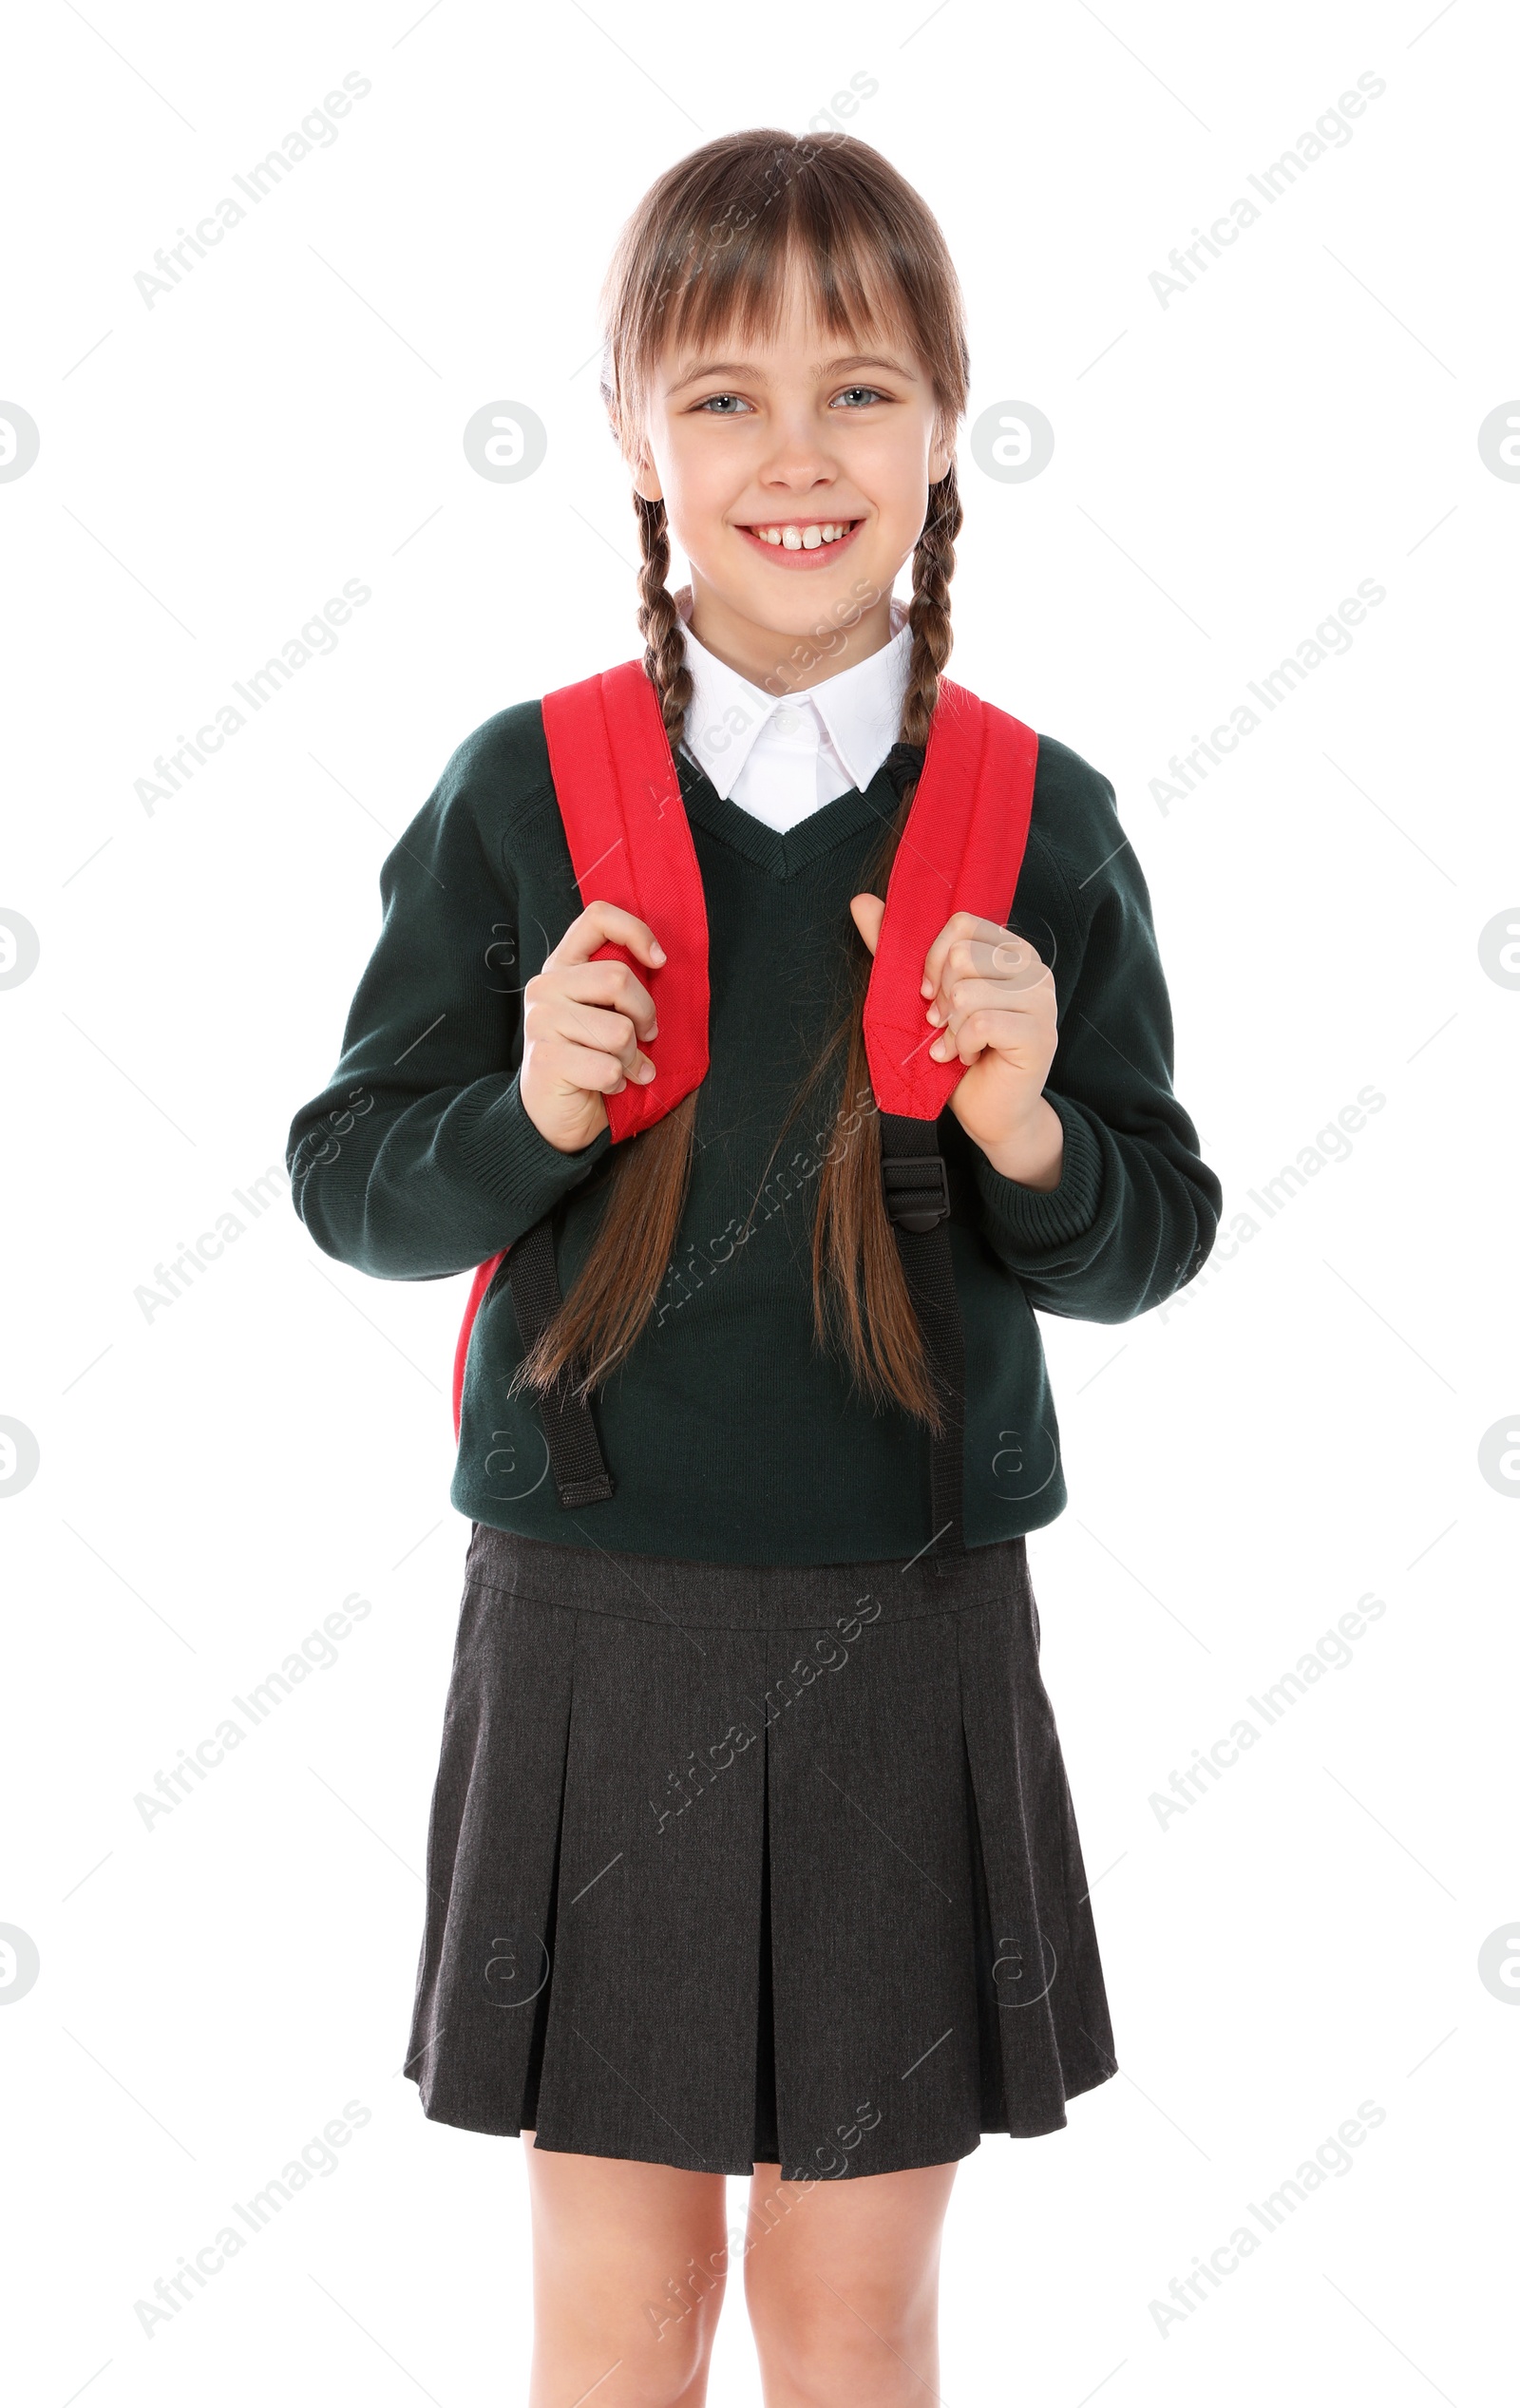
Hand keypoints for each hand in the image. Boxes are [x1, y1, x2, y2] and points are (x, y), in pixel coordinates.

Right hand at [519, 902, 663, 1153]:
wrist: (552, 1114)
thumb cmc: (586, 1058)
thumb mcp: (602, 1012)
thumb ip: (618, 985)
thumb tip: (658, 962)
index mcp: (561, 967)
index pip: (597, 918)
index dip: (636, 932)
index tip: (658, 962)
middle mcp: (545, 987)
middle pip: (618, 979)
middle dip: (645, 1015)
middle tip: (646, 1036)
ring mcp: (542, 1022)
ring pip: (619, 1031)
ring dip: (632, 1058)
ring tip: (622, 1067)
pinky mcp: (546, 1059)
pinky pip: (609, 1067)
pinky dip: (619, 1082)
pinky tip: (607, 1085)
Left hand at [849, 898, 1064, 1190]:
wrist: (989, 1110)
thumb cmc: (960, 1051)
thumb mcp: (923, 996)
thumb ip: (896, 950)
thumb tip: (861, 902)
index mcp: (1011, 951)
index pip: (962, 924)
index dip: (933, 960)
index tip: (929, 993)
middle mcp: (1034, 969)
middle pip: (962, 958)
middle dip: (942, 1000)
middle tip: (947, 1026)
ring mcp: (1043, 1001)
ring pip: (968, 992)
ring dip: (951, 1029)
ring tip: (959, 1045)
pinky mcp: (1040, 1034)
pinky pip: (981, 1022)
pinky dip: (962, 1045)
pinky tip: (968, 1057)